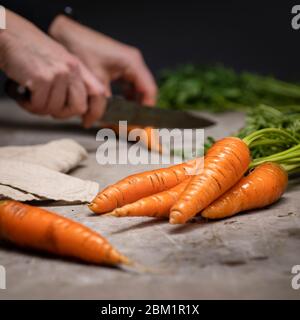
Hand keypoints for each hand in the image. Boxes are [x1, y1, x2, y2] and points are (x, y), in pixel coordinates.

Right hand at [0, 10, 104, 125]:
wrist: (9, 34)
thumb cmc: (31, 49)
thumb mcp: (60, 61)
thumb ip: (72, 81)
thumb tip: (80, 107)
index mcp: (78, 66)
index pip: (98, 93)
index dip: (95, 111)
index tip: (87, 122)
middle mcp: (71, 70)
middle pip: (78, 107)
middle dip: (62, 113)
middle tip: (49, 107)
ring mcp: (57, 74)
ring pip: (54, 109)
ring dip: (39, 108)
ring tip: (30, 95)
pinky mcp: (41, 79)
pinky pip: (39, 106)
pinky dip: (27, 105)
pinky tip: (22, 93)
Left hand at [50, 15, 157, 126]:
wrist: (66, 33)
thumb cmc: (81, 49)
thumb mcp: (95, 80)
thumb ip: (102, 102)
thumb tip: (101, 121)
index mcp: (133, 63)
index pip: (149, 91)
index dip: (147, 110)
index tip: (140, 124)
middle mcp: (134, 63)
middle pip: (145, 92)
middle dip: (139, 109)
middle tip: (132, 125)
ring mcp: (127, 65)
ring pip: (136, 90)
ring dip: (131, 104)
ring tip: (124, 119)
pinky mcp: (119, 67)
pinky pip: (128, 86)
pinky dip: (124, 98)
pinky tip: (117, 108)